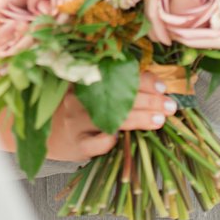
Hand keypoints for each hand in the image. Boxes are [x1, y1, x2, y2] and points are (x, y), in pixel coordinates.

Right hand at [43, 70, 177, 162]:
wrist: (49, 133)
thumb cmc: (82, 110)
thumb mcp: (94, 92)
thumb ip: (118, 86)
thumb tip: (159, 87)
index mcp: (88, 79)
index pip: (119, 75)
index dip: (143, 80)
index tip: (162, 88)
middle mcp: (80, 98)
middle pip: (118, 97)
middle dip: (149, 100)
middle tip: (170, 106)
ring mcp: (77, 122)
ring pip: (111, 118)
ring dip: (139, 118)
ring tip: (159, 120)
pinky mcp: (76, 144)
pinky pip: (95, 143)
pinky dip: (109, 140)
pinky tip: (121, 138)